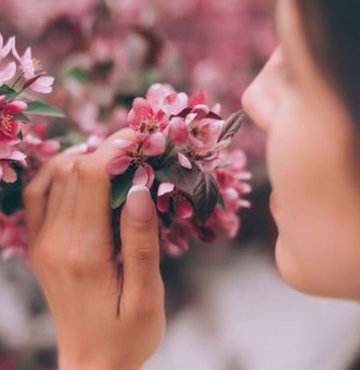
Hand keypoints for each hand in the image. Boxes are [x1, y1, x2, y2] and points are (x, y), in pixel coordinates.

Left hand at [24, 128, 164, 369]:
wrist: (92, 365)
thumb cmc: (128, 335)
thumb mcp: (147, 295)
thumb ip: (141, 242)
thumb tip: (140, 190)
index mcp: (84, 253)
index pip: (93, 178)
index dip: (116, 148)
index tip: (139, 137)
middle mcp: (56, 242)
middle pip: (74, 172)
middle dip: (107, 149)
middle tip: (135, 144)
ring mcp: (43, 244)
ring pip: (55, 178)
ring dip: (84, 158)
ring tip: (114, 155)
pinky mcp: (41, 247)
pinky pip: (37, 196)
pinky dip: (54, 173)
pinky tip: (75, 168)